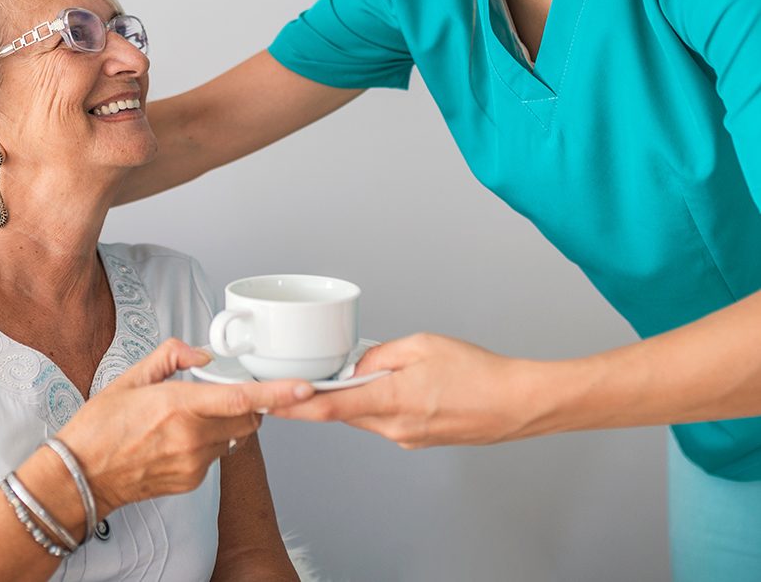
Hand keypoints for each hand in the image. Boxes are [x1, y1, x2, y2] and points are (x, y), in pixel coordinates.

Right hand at [57, 338, 314, 515]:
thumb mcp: (131, 377)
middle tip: (229, 390)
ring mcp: (194, 464)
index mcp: (180, 406)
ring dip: (229, 423)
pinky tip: (180, 437)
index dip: (279, 393)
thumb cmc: (100, 426)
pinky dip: (210, 442)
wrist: (80, 478)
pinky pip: (216, 456)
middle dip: (251, 403)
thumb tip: (201, 353)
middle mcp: (193, 438)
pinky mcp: (191, 482)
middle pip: (249, 419)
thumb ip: (171, 356)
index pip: (242, 399)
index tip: (305, 387)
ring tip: (192, 415)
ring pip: (234, 438)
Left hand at [271, 333, 537, 448]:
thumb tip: (356, 365)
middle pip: (344, 412)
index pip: (331, 408)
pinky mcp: (418, 440)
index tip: (272, 402)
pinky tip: (396, 386)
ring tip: (370, 372)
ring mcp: (407, 438)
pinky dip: (379, 403)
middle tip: (304, 378)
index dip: (296, 407)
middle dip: (323, 396)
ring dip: (356, 397)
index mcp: (393, 401)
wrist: (515, 404)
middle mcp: (396, 428)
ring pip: (365, 416)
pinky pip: (385, 421)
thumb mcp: (422, 345)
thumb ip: (380, 355)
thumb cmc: (477, 372)